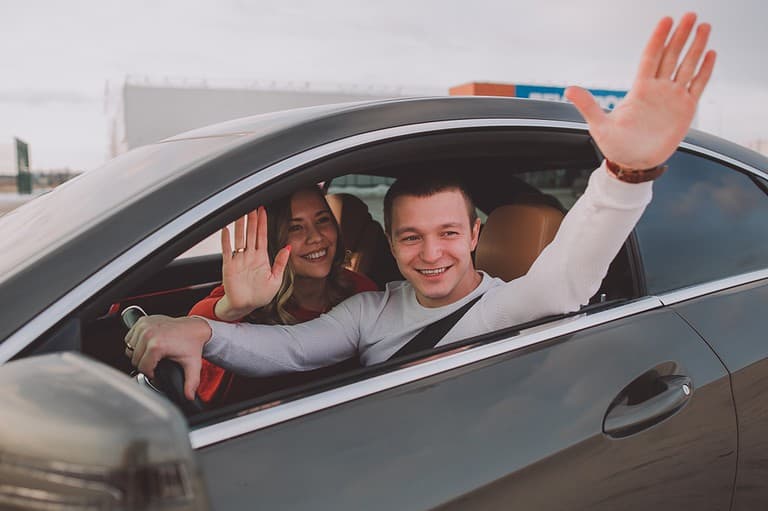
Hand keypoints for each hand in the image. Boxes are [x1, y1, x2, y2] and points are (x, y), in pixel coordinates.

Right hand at [124, 315, 210, 399]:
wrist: (195, 327)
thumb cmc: (192, 343)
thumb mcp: (192, 365)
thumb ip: (191, 383)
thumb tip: (189, 397)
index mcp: (157, 345)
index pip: (142, 367)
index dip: (150, 373)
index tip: (157, 371)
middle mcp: (148, 334)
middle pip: (134, 359)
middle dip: (144, 364)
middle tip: (156, 363)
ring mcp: (144, 326)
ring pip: (130, 349)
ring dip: (138, 354)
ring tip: (152, 355)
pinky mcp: (142, 321)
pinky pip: (130, 338)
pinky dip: (135, 343)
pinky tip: (147, 346)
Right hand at [215, 206, 290, 320]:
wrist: (245, 306)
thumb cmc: (260, 295)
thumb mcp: (276, 279)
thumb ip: (281, 263)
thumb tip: (288, 248)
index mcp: (261, 258)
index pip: (262, 236)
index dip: (262, 223)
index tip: (263, 210)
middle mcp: (249, 256)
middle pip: (251, 233)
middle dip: (252, 219)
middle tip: (252, 205)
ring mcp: (239, 260)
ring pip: (239, 238)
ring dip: (240, 225)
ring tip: (240, 212)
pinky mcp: (229, 266)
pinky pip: (227, 251)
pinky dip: (226, 240)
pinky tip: (226, 230)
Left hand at [565, 12, 715, 169]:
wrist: (633, 164)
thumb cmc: (615, 146)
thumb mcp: (599, 126)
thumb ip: (588, 106)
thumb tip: (568, 90)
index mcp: (639, 90)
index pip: (650, 57)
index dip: (658, 39)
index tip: (666, 20)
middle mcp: (657, 89)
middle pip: (671, 56)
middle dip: (680, 36)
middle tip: (690, 15)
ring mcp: (672, 97)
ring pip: (687, 66)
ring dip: (696, 47)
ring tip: (704, 26)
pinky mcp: (685, 109)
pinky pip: (697, 85)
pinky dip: (705, 70)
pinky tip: (710, 53)